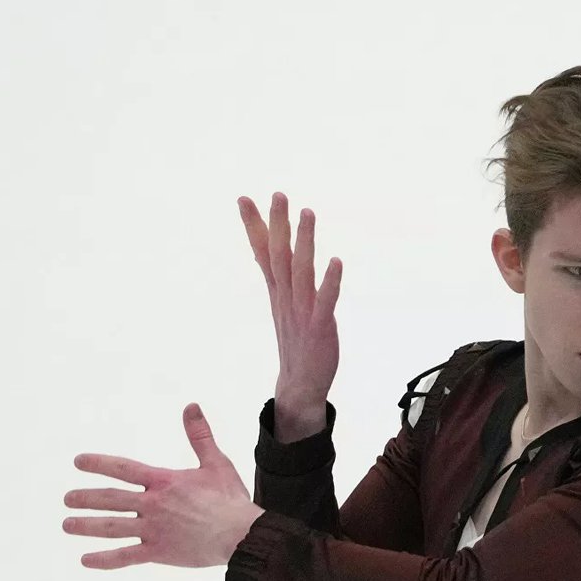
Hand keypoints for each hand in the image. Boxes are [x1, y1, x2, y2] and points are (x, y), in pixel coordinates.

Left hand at [64, 404, 264, 568]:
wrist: (240, 534)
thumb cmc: (230, 497)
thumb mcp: (216, 462)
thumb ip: (199, 435)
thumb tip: (191, 406)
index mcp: (164, 481)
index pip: (123, 469)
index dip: (98, 464)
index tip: (78, 462)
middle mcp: (153, 504)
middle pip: (110, 500)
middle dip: (86, 498)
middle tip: (67, 499)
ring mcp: (154, 530)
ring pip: (112, 528)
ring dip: (87, 526)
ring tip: (67, 525)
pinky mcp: (159, 552)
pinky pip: (126, 556)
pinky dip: (105, 560)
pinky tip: (86, 560)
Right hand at [238, 192, 342, 405]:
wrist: (300, 386)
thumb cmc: (296, 342)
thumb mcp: (283, 306)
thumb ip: (279, 277)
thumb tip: (269, 252)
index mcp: (278, 292)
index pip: (263, 253)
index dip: (254, 226)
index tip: (244, 198)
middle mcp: (286, 298)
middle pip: (279, 256)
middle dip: (278, 224)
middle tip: (278, 194)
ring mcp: (302, 312)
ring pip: (301, 272)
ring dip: (304, 242)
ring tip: (307, 213)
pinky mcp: (320, 327)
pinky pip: (325, 301)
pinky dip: (330, 281)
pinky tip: (336, 261)